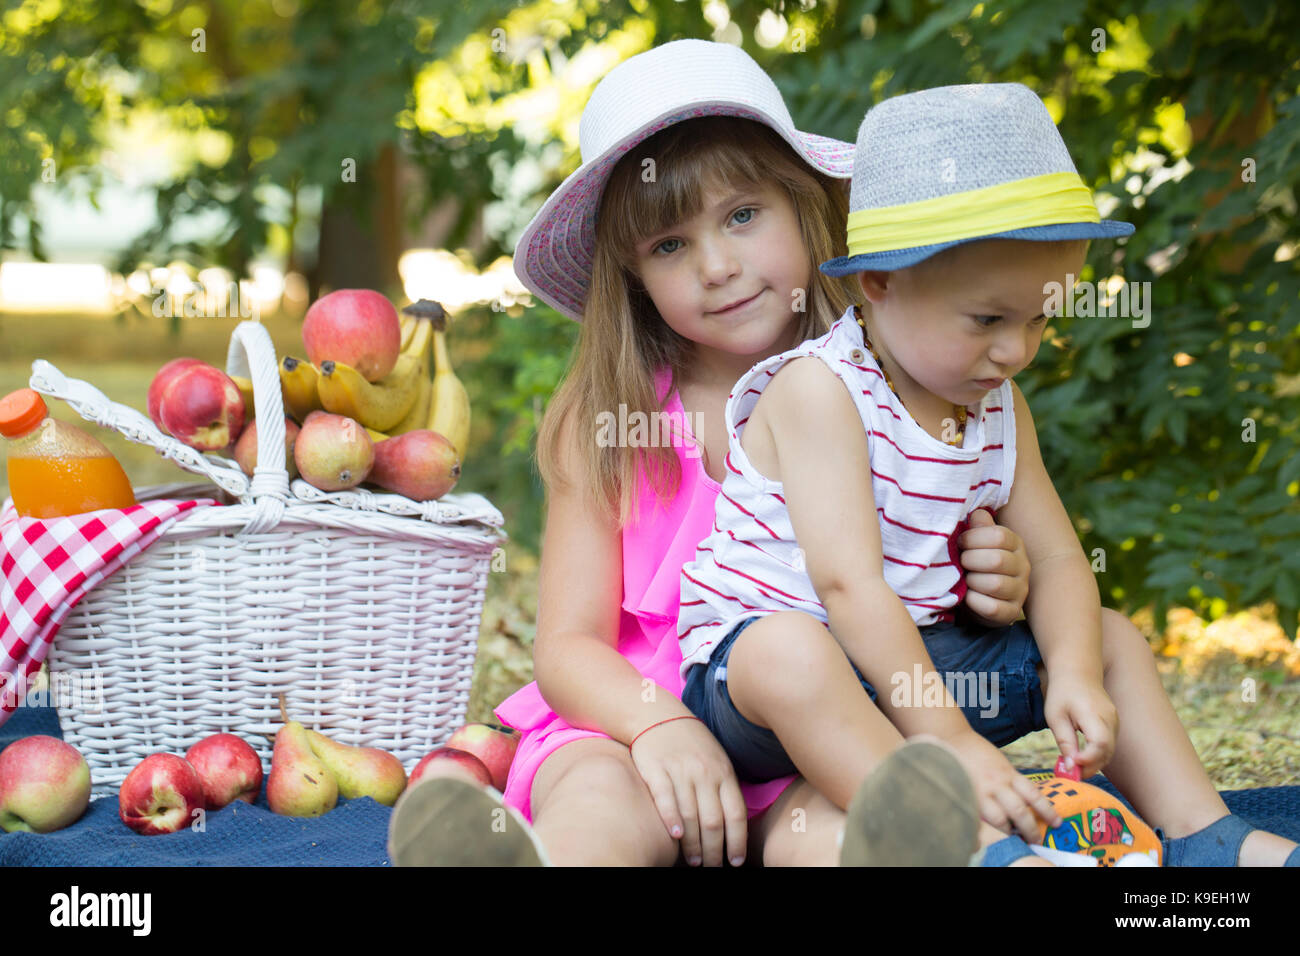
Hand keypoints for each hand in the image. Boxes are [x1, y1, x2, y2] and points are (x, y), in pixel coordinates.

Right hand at [629, 715, 748, 866]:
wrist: (658, 715)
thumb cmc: (691, 744)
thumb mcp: (717, 760)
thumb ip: (725, 788)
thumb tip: (735, 825)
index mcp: (723, 772)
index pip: (736, 814)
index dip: (737, 841)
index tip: (735, 862)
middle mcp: (704, 773)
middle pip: (713, 821)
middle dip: (714, 850)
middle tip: (711, 867)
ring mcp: (680, 770)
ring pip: (690, 815)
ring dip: (693, 844)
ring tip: (693, 861)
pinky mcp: (656, 769)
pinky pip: (665, 797)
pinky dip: (671, 818)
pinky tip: (675, 836)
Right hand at [944, 728, 1062, 840]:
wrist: (952, 739)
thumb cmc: (978, 752)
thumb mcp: (1000, 764)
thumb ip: (1011, 781)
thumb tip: (1024, 801)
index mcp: (1009, 773)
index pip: (1034, 795)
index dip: (1047, 812)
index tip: (1056, 823)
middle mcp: (997, 783)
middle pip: (1020, 811)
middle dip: (1030, 829)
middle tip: (1037, 839)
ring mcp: (980, 792)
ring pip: (1000, 819)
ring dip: (1009, 833)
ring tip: (1014, 840)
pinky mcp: (966, 797)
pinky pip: (980, 819)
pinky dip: (987, 829)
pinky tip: (991, 835)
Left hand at [957, 509, 1029, 626]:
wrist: (978, 597)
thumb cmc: (974, 562)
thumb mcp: (976, 541)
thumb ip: (978, 526)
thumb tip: (977, 514)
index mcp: (1015, 543)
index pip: (998, 536)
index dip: (973, 538)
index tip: (960, 543)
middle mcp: (1023, 566)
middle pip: (997, 560)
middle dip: (970, 560)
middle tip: (961, 562)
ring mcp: (1020, 591)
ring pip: (995, 584)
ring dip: (972, 581)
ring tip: (964, 580)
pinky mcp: (1011, 612)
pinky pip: (992, 608)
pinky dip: (974, 602)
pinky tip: (967, 596)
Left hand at [1043, 671, 1117, 778]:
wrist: (1077, 672)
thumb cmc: (1063, 693)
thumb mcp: (1056, 716)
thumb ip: (1065, 741)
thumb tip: (1071, 767)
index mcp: (1093, 713)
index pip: (1100, 743)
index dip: (1088, 758)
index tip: (1072, 765)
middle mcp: (1109, 719)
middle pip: (1107, 751)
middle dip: (1090, 766)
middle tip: (1071, 774)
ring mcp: (1115, 722)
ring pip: (1109, 751)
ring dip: (1093, 763)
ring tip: (1073, 767)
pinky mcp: (1114, 725)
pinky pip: (1109, 745)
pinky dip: (1097, 755)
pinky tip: (1081, 758)